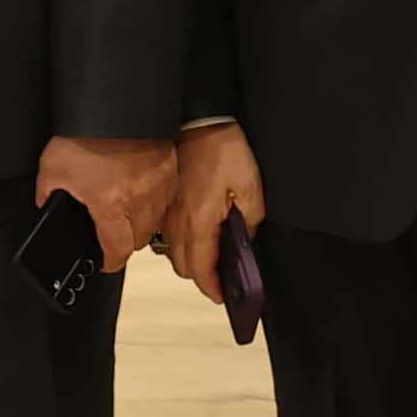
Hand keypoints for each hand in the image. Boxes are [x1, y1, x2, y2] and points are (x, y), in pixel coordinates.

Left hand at [43, 132, 177, 277]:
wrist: (115, 102)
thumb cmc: (86, 131)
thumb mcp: (52, 167)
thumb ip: (48, 193)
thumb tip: (46, 205)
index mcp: (110, 204)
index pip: (117, 250)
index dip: (109, 262)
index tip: (105, 262)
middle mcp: (139, 199)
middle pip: (138, 240)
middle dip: (124, 242)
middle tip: (112, 234)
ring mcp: (160, 184)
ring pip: (156, 221)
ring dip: (142, 224)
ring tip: (126, 213)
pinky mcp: (171, 169)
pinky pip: (167, 198)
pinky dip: (156, 203)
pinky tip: (142, 193)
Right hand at [169, 121, 265, 287]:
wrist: (198, 121)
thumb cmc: (223, 150)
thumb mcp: (250, 185)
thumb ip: (250, 218)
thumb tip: (246, 239)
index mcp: (200, 221)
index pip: (201, 268)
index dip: (211, 287)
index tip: (222, 295)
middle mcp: (178, 221)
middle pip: (183, 266)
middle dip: (201, 277)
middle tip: (220, 277)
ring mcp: (168, 212)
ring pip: (173, 252)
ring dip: (190, 260)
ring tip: (211, 258)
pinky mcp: (165, 202)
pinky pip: (168, 234)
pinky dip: (182, 243)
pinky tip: (198, 235)